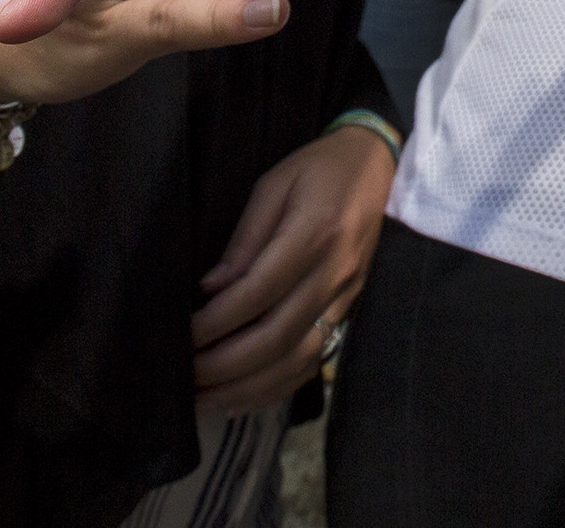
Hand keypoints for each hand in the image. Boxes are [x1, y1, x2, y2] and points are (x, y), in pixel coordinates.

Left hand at [191, 124, 395, 413]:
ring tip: (204, 398)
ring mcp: (347, 297)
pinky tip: (242, 396)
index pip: (259, 291)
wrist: (381, 166)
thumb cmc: (320, 169)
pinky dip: (276, 386)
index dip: (217, 320)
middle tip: (183, 375)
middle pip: (277, 335)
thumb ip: (245, 237)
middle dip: (224, 363)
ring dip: (247, 386)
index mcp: (315, 233)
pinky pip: (315, 360)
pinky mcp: (351, 311)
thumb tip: (211, 289)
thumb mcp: (275, 184)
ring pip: (298, 358)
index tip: (183, 334)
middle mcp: (335, 272)